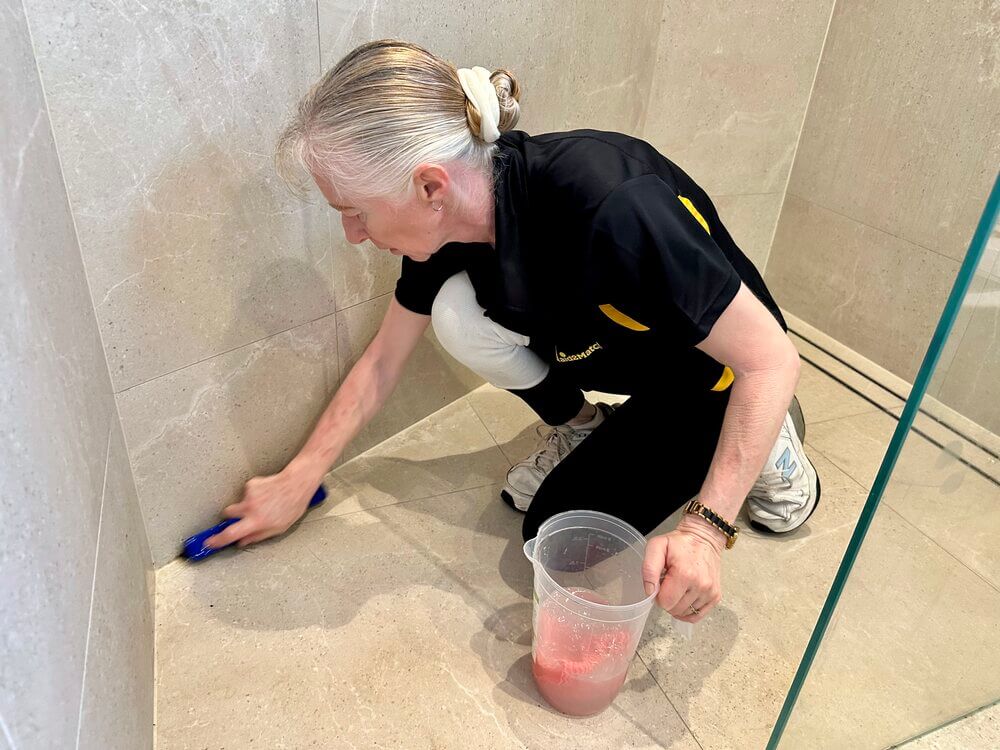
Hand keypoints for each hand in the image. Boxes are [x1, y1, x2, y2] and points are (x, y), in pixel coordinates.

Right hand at [204, 466, 319, 549]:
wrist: (297, 483)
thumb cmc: (292, 506)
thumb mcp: (279, 528)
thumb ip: (258, 536)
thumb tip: (243, 542)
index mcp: (256, 522)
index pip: (230, 534)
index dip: (217, 540)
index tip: (208, 543)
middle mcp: (250, 508)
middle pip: (227, 513)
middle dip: (232, 516)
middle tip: (245, 516)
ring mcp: (249, 494)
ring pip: (239, 502)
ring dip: (247, 504)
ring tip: (265, 504)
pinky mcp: (251, 484)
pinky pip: (248, 492)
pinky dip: (255, 494)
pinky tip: (267, 494)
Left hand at [642, 514, 725, 622]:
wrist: (704, 538)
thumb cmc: (679, 542)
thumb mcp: (657, 546)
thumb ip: (649, 568)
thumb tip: (650, 591)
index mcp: (684, 574)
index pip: (665, 602)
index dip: (658, 595)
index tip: (661, 583)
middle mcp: (700, 585)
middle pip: (674, 610)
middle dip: (667, 599)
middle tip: (669, 583)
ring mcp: (710, 592)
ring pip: (685, 614)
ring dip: (678, 604)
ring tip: (679, 586)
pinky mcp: (716, 596)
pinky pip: (697, 616)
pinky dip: (688, 612)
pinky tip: (684, 599)